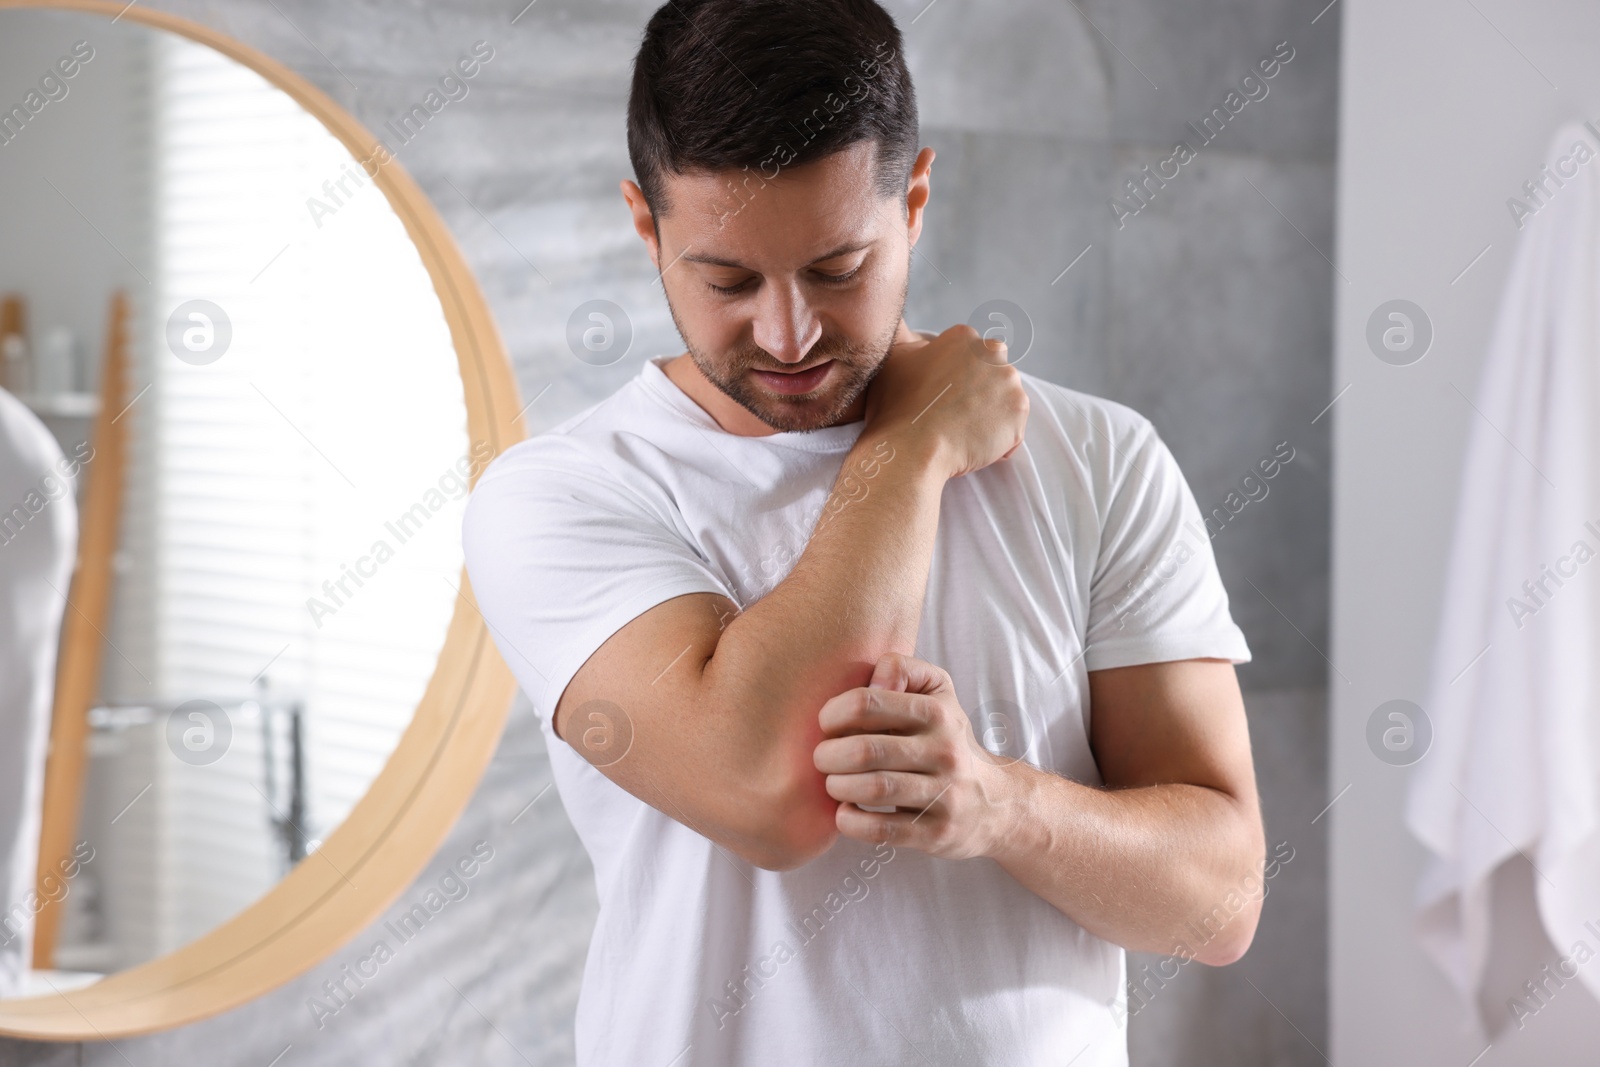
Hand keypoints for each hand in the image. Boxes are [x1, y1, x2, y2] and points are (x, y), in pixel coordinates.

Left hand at [812, 652, 1018, 859]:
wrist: (993, 802)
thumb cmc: (945, 740)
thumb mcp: (936, 694)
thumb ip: (901, 671)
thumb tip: (872, 679)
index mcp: (937, 711)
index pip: (868, 703)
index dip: (834, 713)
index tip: (827, 724)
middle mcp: (945, 751)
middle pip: (866, 750)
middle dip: (829, 755)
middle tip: (822, 759)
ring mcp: (944, 794)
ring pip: (874, 788)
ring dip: (838, 787)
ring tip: (833, 783)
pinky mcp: (937, 832)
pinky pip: (882, 830)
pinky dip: (851, 822)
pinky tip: (846, 812)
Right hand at [863, 323, 1028, 478]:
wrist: (913, 446)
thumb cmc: (898, 406)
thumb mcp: (895, 361)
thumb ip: (918, 349)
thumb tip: (926, 351)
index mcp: (963, 337)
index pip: (970, 353)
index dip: (957, 375)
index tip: (945, 393)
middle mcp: (992, 352)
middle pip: (993, 371)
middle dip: (981, 389)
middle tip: (956, 412)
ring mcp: (1009, 382)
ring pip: (1005, 399)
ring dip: (991, 414)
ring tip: (963, 432)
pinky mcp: (1019, 412)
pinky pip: (1013, 428)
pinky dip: (998, 439)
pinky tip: (974, 446)